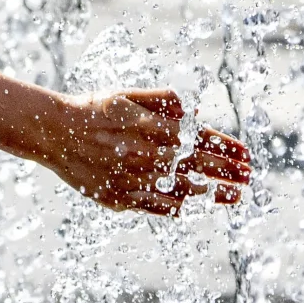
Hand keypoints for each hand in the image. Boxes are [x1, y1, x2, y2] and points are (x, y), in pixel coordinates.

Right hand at [32, 89, 249, 215]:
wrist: (55, 133)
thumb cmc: (94, 110)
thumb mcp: (129, 95)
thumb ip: (164, 100)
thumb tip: (195, 113)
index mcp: (153, 128)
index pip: (200, 140)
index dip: (227, 148)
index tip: (246, 155)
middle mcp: (148, 156)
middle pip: (198, 168)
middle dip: (228, 174)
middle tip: (248, 178)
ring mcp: (135, 181)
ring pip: (183, 192)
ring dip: (213, 194)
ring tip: (233, 196)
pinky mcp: (121, 199)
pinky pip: (158, 208)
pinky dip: (179, 207)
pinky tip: (194, 205)